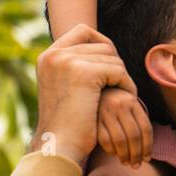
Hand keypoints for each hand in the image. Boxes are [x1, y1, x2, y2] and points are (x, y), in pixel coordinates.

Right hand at [31, 24, 138, 167]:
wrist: (59, 145)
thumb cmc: (68, 122)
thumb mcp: (66, 87)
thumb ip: (76, 65)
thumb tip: (104, 46)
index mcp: (48, 56)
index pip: (83, 30)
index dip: (103, 43)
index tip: (111, 65)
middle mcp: (55, 54)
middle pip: (102, 44)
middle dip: (116, 64)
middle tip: (118, 85)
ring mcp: (67, 61)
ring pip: (113, 58)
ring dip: (122, 77)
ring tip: (119, 95)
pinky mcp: (84, 72)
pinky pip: (119, 71)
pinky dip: (127, 85)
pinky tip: (126, 99)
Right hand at [96, 85, 152, 167]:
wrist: (91, 92)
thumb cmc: (114, 103)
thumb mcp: (127, 105)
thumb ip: (137, 121)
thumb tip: (146, 153)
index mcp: (132, 102)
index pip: (146, 128)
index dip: (148, 146)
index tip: (147, 158)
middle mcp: (120, 105)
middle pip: (134, 136)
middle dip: (136, 154)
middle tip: (136, 165)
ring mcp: (105, 112)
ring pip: (120, 140)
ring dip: (124, 155)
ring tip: (126, 162)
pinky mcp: (93, 120)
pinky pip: (105, 140)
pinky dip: (111, 150)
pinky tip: (113, 154)